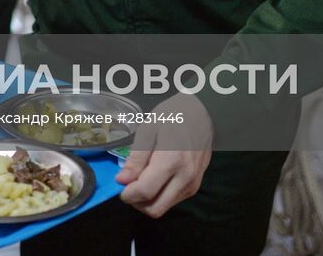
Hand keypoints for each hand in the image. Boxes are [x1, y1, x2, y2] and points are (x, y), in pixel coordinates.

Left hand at [117, 93, 213, 218]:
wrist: (202, 114)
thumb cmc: (173, 116)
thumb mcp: (149, 130)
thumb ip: (136, 158)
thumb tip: (122, 180)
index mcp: (172, 161)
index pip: (145, 192)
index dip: (127, 193)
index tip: (120, 183)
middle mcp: (185, 178)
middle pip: (155, 208)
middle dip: (136, 202)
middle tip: (128, 184)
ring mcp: (192, 185)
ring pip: (163, 208)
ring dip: (147, 201)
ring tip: (141, 178)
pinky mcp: (194, 187)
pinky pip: (171, 201)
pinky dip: (158, 196)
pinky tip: (154, 178)